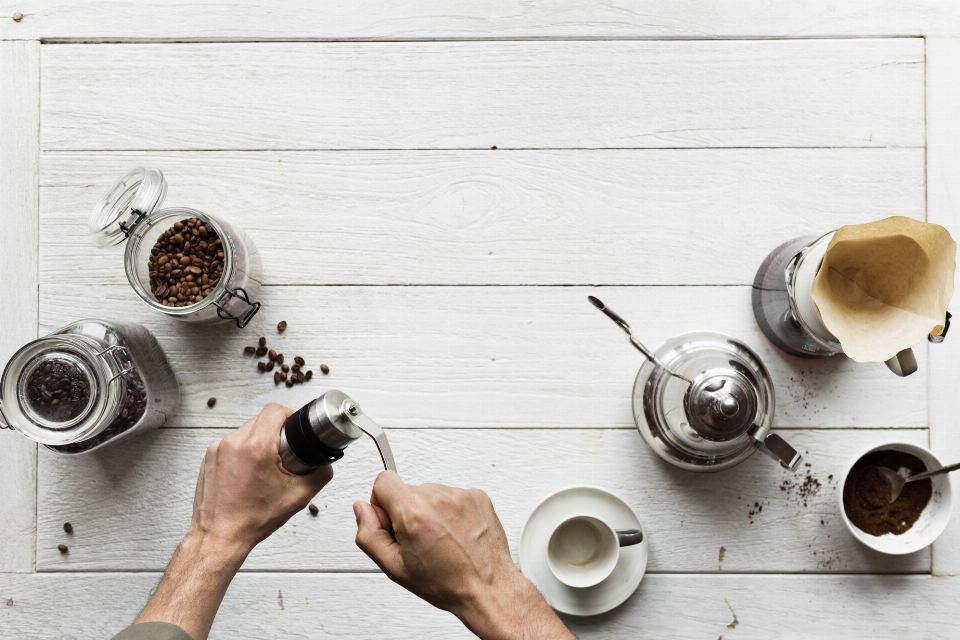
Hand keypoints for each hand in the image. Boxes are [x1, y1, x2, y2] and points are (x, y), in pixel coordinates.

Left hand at [133, 403, 332, 639]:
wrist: (219, 537)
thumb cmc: (251, 520)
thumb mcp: (298, 497)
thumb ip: (320, 474)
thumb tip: (326, 463)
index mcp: (256, 447)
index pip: (275, 411)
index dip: (290, 415)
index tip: (295, 428)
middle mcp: (233, 443)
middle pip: (261, 419)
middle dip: (277, 432)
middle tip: (284, 453)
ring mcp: (217, 449)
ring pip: (246, 431)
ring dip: (259, 442)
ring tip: (265, 466)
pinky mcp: (209, 457)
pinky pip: (232, 443)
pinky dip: (243, 452)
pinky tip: (249, 473)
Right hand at [354, 473, 574, 639]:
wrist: (487, 587)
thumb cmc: (447, 582)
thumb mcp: (395, 567)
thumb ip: (370, 535)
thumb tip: (362, 509)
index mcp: (413, 512)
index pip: (383, 480)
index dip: (382, 502)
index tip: (392, 521)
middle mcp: (437, 498)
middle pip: (408, 490)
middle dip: (407, 511)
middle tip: (419, 541)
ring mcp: (460, 495)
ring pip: (431, 493)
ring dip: (430, 511)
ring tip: (441, 540)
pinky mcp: (478, 496)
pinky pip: (453, 495)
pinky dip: (451, 511)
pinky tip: (456, 534)